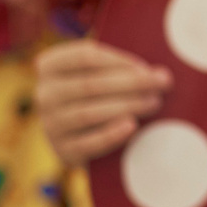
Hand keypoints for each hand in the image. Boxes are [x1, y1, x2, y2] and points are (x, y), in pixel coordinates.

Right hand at [34, 40, 170, 165]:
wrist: (82, 133)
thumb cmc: (99, 93)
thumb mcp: (100, 73)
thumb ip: (120, 67)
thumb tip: (159, 74)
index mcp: (50, 66)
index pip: (85, 56)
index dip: (118, 60)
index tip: (146, 68)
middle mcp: (45, 94)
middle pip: (90, 85)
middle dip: (131, 83)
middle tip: (162, 83)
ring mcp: (50, 124)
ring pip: (89, 113)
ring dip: (127, 106)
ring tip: (154, 102)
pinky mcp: (62, 150)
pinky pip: (88, 143)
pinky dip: (111, 135)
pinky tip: (132, 126)